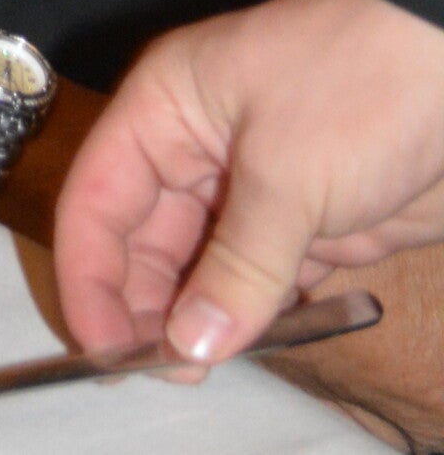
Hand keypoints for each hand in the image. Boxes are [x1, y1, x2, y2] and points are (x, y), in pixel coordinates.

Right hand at [55, 0, 443, 362]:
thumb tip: (188, 347)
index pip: (99, 199)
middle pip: (143, 240)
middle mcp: (197, 146)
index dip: (91, 276)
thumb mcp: (286, 175)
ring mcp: (253, 184)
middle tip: (165, 371)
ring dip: (201, 318)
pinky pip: (261, 280)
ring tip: (205, 369)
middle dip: (145, 306)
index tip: (104, 349)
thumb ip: (235, 269)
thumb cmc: (362, 84)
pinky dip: (256, 317)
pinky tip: (259, 347)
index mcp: (166, 107)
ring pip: (201, 266)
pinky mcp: (307, 219)